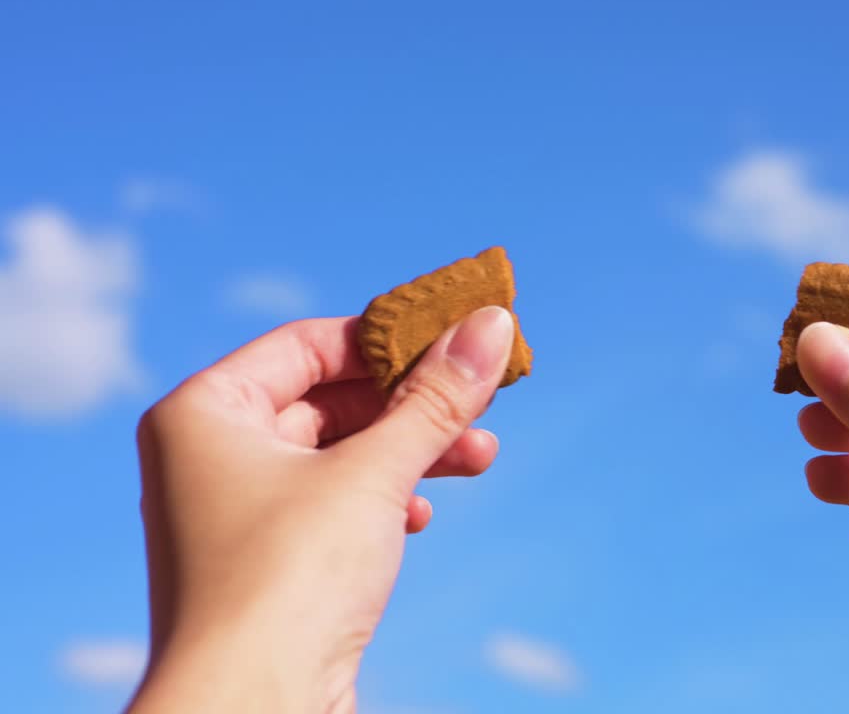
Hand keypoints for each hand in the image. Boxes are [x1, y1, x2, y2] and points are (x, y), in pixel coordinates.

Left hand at [128, 306, 514, 713]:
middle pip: (329, 400)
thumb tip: (492, 323)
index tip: (455, 338)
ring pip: (339, 456)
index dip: (387, 339)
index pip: (308, 345)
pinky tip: (422, 515)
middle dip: (412, 403)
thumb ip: (435, 398)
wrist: (249, 711)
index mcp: (205, 412)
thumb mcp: (374, 473)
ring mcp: (236, 513)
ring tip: (481, 455)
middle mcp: (209, 456)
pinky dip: (384, 501)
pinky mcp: (267, 564)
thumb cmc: (287, 580)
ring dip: (411, 452)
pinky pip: (334, 507)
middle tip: (481, 397)